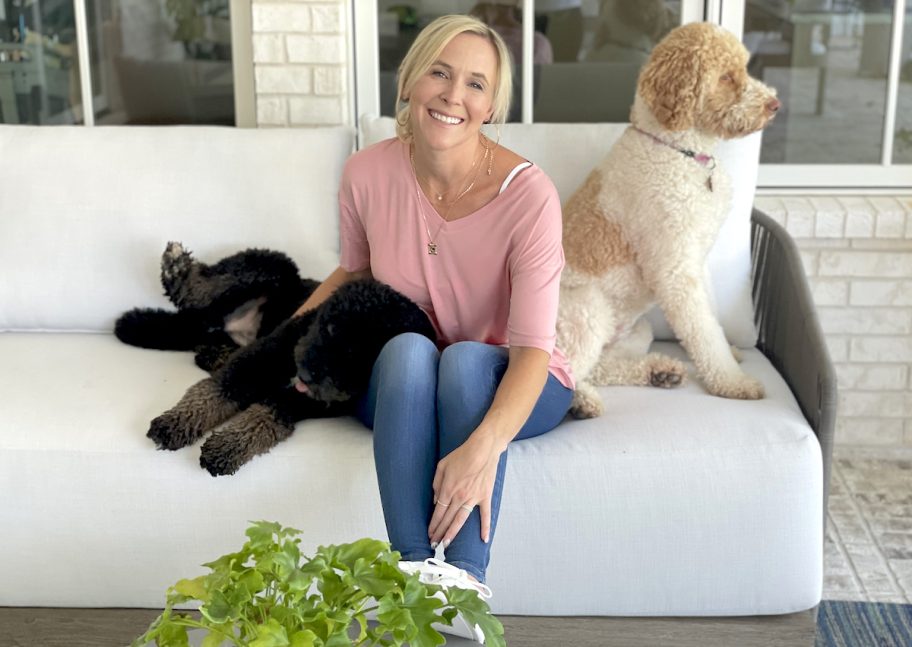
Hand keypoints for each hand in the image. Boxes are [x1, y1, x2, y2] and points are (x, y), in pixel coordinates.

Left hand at [428, 431, 503, 548]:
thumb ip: (437, 484)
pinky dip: (485, 527)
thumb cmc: (462, 455)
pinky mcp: (485, 496)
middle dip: (439, 533)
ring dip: (453, 533)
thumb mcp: (442, 465)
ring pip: (461, 520)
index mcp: (448, 489)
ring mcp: (473, 498)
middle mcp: (460, 497)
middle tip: (433, 545)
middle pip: (447, 519)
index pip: (438, 512)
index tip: (429, 534)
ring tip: (446, 544)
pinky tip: (484, 539)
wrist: (483, 449)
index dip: (433, 525)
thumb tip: (436, 501)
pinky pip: (485, 515)